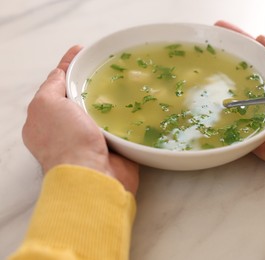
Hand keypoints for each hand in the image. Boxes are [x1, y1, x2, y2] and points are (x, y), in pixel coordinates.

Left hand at [22, 46, 138, 193]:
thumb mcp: (46, 105)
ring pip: (103, 108)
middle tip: (109, 63)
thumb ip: (51, 86)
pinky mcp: (115, 146)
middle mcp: (68, 128)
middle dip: (92, 79)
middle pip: (81, 95)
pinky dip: (128, 112)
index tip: (81, 49)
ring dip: (113, 95)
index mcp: (46, 120)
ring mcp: (92, 138)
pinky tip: (138, 99)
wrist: (94, 175)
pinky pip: (121, 122)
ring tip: (127, 77)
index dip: (67, 65)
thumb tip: (59, 73)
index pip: (57, 84)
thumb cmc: (66, 140)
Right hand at [216, 21, 264, 186]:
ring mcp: (257, 111)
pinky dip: (219, 116)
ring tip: (197, 74)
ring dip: (217, 88)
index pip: (254, 54)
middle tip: (202, 53)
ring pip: (232, 97)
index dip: (238, 42)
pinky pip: (231, 122)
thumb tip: (261, 39)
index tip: (219, 30)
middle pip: (239, 74)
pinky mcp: (251, 130)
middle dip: (222, 64)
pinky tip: (202, 106)